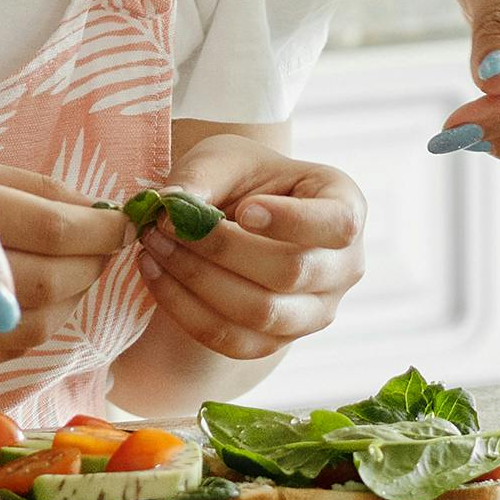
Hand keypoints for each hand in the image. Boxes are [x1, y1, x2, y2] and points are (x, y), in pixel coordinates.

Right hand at [0, 162, 124, 382]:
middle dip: (91, 263)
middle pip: (44, 281)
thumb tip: (89, 208)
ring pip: (31, 325)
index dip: (95, 226)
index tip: (120, 219)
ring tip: (77, 267)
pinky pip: (0, 350)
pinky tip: (37, 297)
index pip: (44, 225)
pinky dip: (36, 322)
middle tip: (107, 242)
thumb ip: (16, 187)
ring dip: (70, 297)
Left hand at [146, 131, 366, 354]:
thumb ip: (200, 177)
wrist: (235, 215)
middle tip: (167, 225)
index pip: (338, 223)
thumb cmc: (242, 179)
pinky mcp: (278, 341)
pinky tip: (155, 275)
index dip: (293, 222)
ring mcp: (316, 312)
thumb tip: (169, 206)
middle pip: (292, 272)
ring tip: (154, 247)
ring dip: (197, 281)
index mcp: (346, 207)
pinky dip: (186, 310)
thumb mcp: (224, 158)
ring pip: (262, 313)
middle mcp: (344, 267)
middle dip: (221, 250)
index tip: (243, 210)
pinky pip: (233, 340)